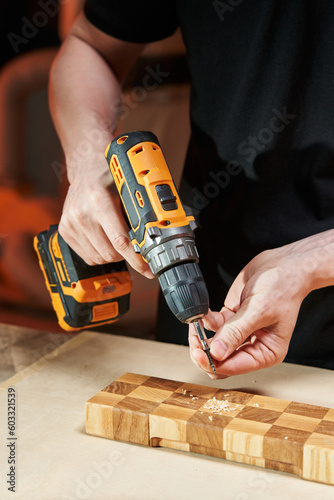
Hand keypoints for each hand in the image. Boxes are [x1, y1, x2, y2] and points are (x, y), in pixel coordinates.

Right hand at [59, 153, 152, 277]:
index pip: (121, 241)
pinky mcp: (65, 230)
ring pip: (99, 258)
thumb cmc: (110, 175)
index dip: (137, 259)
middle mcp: (82, 213)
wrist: (86, 167)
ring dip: (112, 254)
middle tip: (133, 244)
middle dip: (126, 255)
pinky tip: (104, 238)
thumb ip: (138, 215)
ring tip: (116, 237)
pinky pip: (88, 256)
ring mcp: (70, 223)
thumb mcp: (128, 190)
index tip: (148, 269)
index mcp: (100, 201)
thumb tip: (154, 241)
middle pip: (111, 254)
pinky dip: (100, 253)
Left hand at [189, 245, 313, 377]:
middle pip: (222, 361)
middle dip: (205, 352)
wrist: (283, 265)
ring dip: (202, 337)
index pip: (236, 367)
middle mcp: (253, 345)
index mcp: (267, 352)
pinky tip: (204, 314)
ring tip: (197, 324)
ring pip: (214, 346)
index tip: (200, 353)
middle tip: (195, 339)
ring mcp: (240, 332)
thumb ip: (236, 331)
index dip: (215, 363)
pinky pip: (213, 328)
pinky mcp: (231, 319)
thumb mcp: (260, 310)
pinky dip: (205, 323)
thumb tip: (218, 352)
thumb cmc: (283, 287)